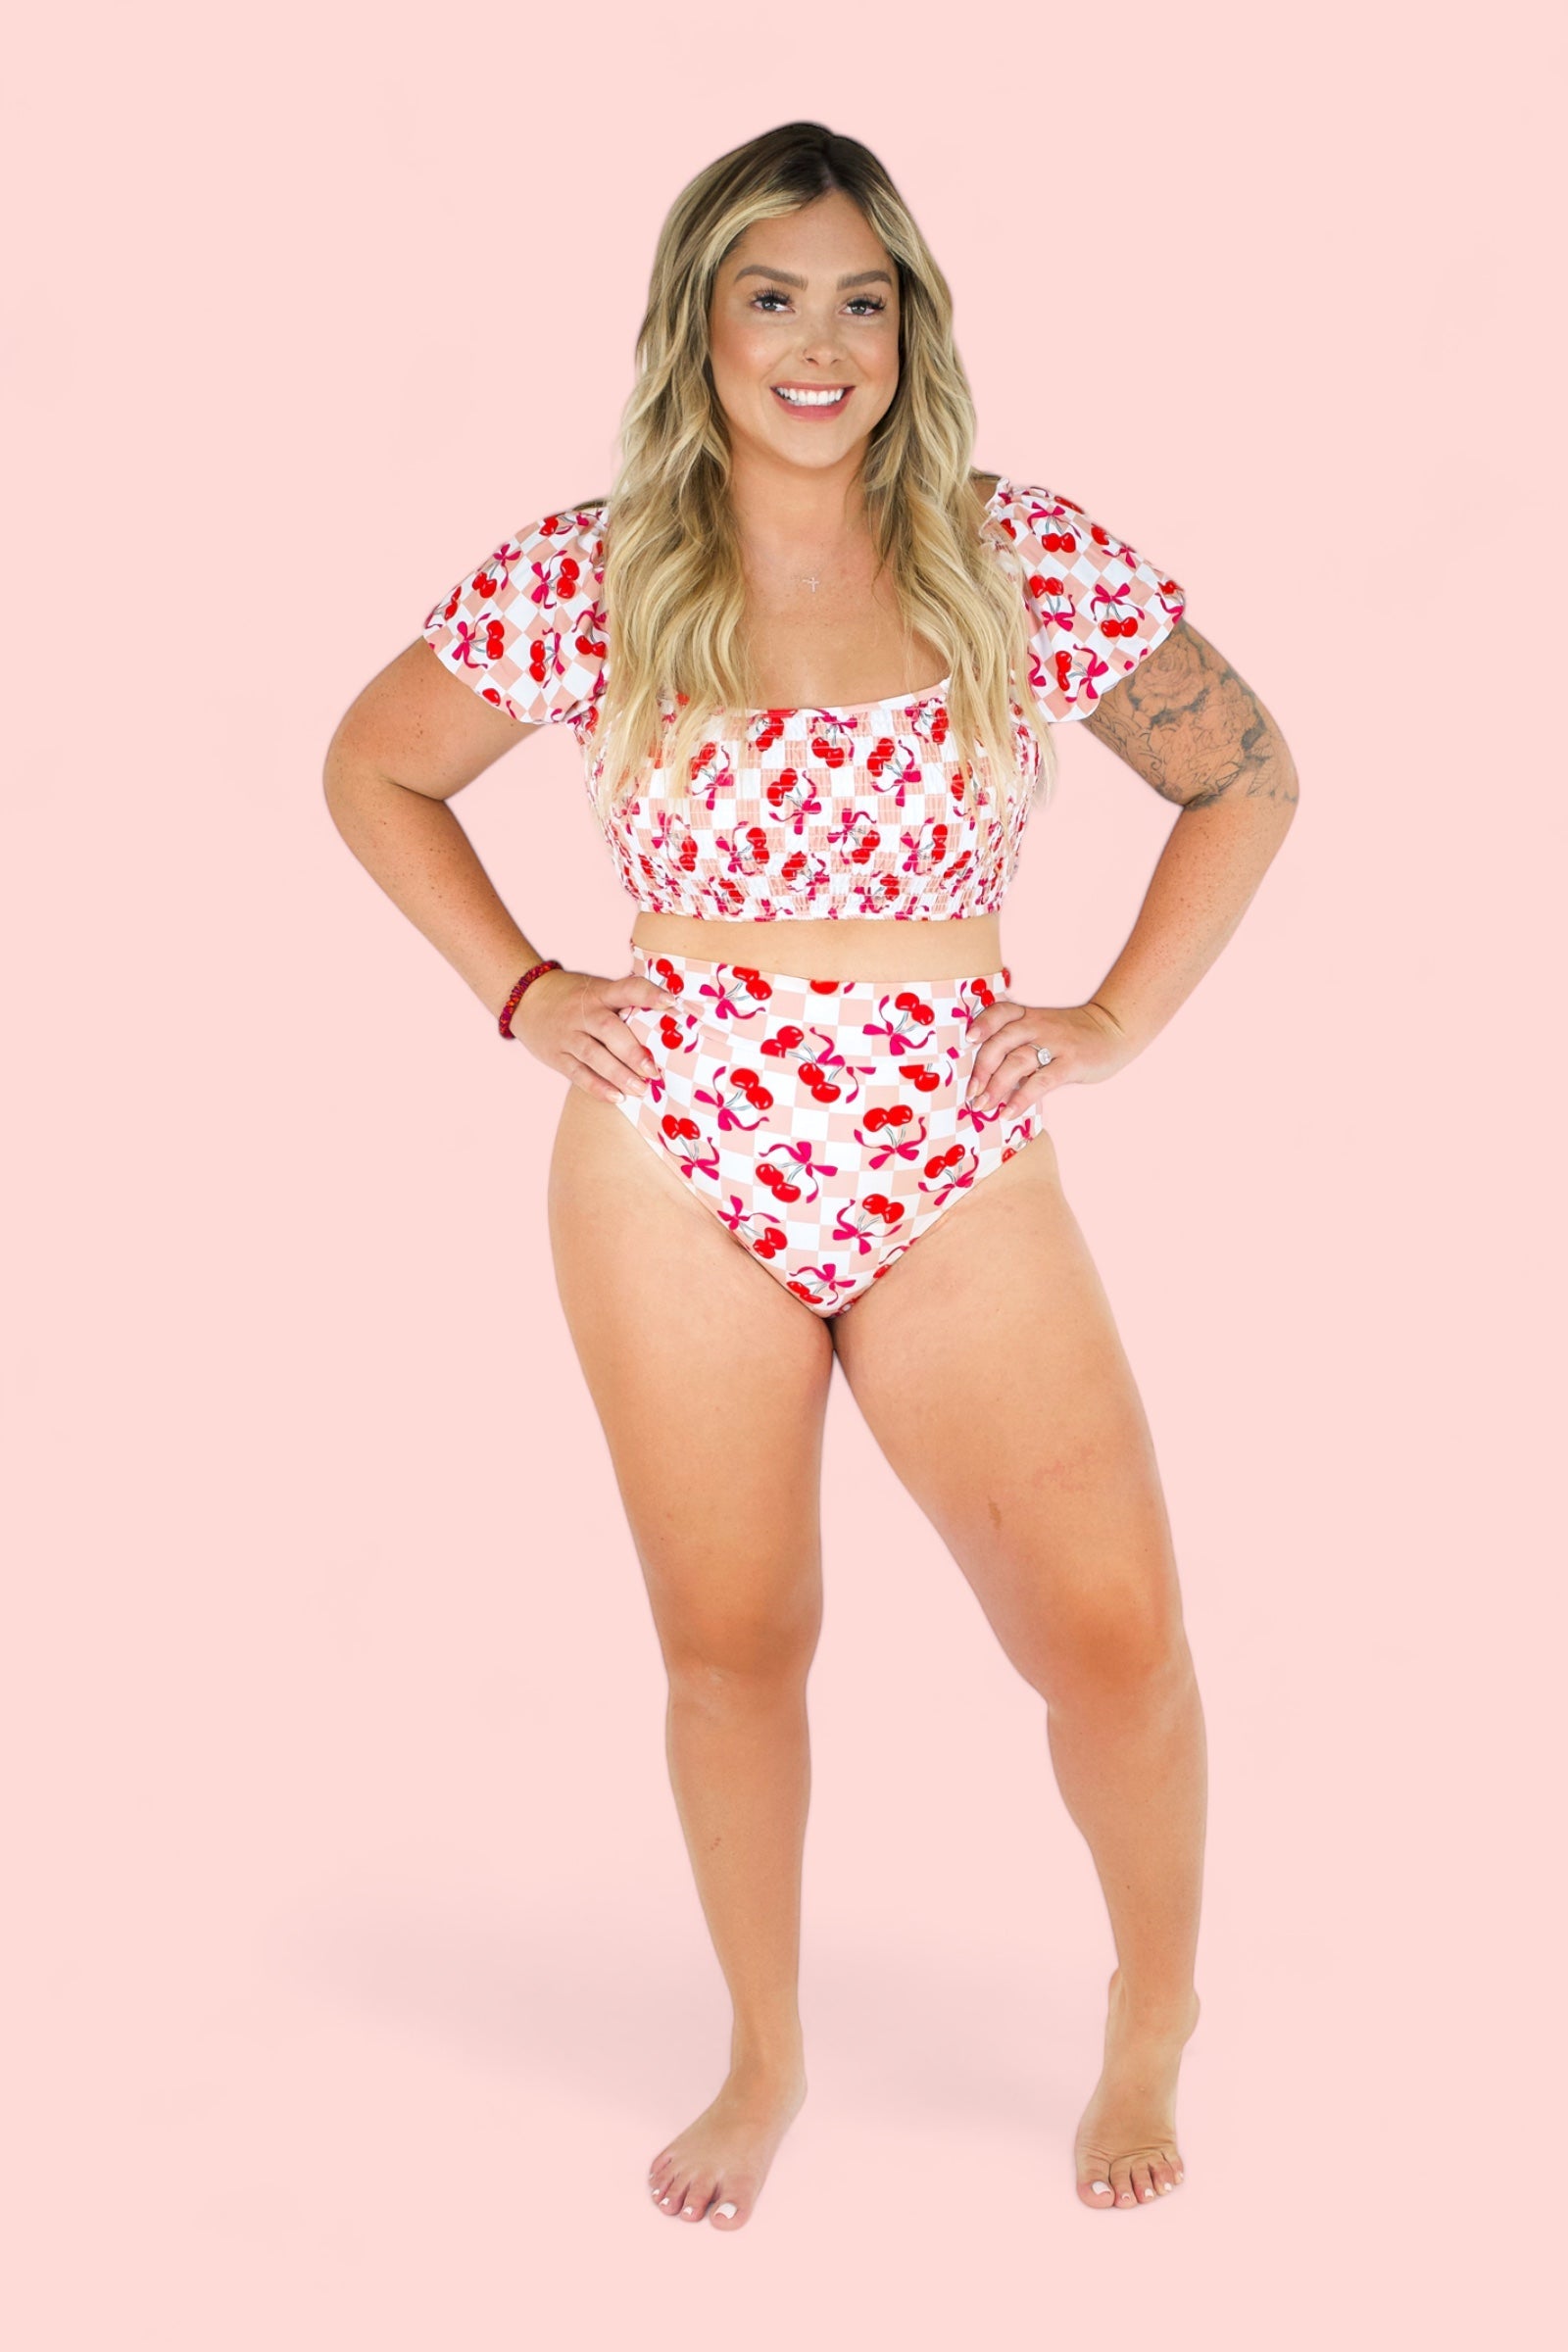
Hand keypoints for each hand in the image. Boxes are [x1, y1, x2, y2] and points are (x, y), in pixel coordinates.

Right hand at [510, 966, 679, 1102]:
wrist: (525, 998)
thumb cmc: (574, 996)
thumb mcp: (596, 989)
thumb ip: (624, 1000)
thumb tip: (669, 1016)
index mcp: (599, 992)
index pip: (626, 989)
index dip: (648, 994)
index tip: (671, 1001)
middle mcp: (582, 1013)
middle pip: (608, 1030)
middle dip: (631, 1051)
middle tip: (653, 1070)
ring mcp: (567, 1035)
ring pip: (593, 1056)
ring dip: (618, 1074)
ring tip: (641, 1090)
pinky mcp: (556, 1055)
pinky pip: (578, 1073)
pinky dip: (597, 1087)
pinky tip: (617, 1098)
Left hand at [965, 994, 1135, 1117]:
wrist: (1114, 1030)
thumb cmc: (1071, 1035)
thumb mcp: (1044, 1027)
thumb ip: (1018, 1041)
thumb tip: (985, 1074)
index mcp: (1029, 1016)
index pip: (1000, 1012)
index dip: (983, 1024)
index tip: (968, 1040)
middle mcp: (1039, 1026)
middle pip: (1002, 1041)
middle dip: (981, 1068)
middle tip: (971, 1093)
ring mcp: (1055, 1044)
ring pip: (1018, 1062)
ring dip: (996, 1086)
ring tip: (984, 1106)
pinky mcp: (1070, 1063)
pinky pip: (1041, 1082)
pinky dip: (1022, 1098)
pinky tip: (1009, 1113)